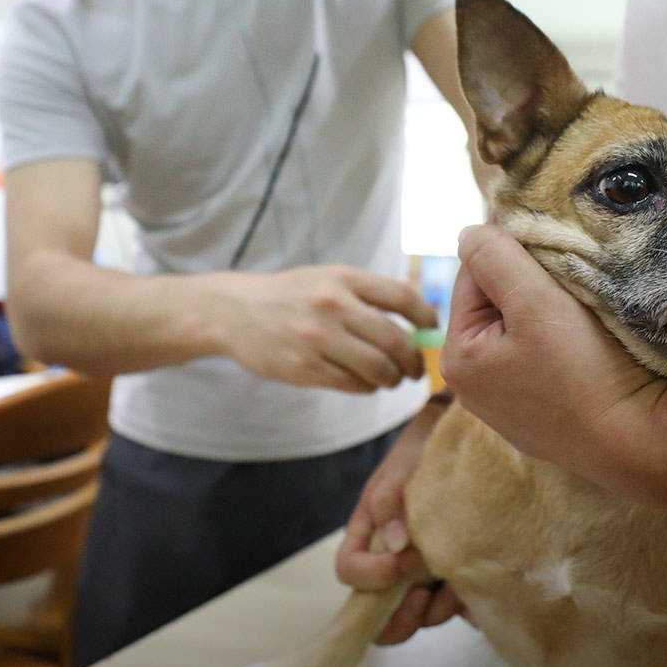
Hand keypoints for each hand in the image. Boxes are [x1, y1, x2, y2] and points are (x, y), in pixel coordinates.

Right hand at [210, 265, 439, 392]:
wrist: (234, 311)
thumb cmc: (292, 296)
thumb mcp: (328, 279)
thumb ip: (369, 296)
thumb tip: (420, 326)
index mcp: (344, 278)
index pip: (403, 297)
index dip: (427, 318)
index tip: (431, 332)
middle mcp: (332, 305)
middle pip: (396, 340)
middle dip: (414, 361)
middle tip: (415, 370)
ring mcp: (317, 338)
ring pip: (378, 368)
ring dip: (393, 379)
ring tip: (390, 379)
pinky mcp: (303, 367)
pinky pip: (354, 385)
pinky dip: (368, 387)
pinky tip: (365, 383)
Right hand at [334, 401, 464, 643]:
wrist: (461, 446)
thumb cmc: (420, 456)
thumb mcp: (399, 474)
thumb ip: (388, 503)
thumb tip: (394, 544)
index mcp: (367, 539)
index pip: (349, 571)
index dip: (369, 577)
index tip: (401, 562)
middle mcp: (389, 564)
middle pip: (377, 612)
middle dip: (399, 618)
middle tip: (423, 597)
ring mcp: (421, 576)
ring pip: (420, 615)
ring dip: (437, 610)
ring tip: (458, 583)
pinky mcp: (452, 580)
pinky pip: (453, 607)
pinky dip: (465, 607)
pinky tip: (478, 589)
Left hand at [440, 225, 666, 508]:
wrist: (642, 442)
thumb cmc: (585, 370)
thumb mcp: (533, 300)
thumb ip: (495, 257)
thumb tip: (470, 231)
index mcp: (459, 358)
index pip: (474, 274)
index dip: (511, 248)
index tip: (550, 236)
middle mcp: (477, 389)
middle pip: (499, 303)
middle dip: (531, 281)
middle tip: (573, 273)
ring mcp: (514, 407)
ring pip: (526, 330)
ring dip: (551, 309)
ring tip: (586, 305)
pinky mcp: (550, 417)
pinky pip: (550, 361)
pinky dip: (567, 343)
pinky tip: (593, 342)